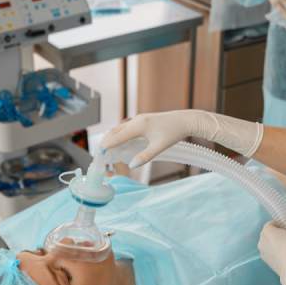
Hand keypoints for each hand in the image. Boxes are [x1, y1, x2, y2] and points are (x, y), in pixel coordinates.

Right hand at [101, 109, 262, 168]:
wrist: (186, 120)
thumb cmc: (174, 133)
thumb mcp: (160, 147)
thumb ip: (145, 156)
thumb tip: (131, 165)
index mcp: (138, 126)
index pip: (117, 137)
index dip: (106, 146)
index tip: (98, 155)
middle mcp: (136, 120)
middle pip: (115, 132)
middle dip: (106, 143)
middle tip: (100, 156)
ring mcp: (139, 119)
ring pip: (120, 129)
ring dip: (112, 139)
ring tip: (107, 152)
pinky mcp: (143, 120)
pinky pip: (127, 128)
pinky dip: (120, 136)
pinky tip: (121, 144)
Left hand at [258, 222, 285, 284]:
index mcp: (266, 232)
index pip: (272, 224)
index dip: (282, 225)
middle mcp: (261, 243)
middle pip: (271, 236)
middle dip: (281, 236)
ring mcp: (263, 255)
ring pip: (272, 247)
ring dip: (281, 247)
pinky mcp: (268, 266)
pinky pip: (274, 257)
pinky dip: (281, 256)